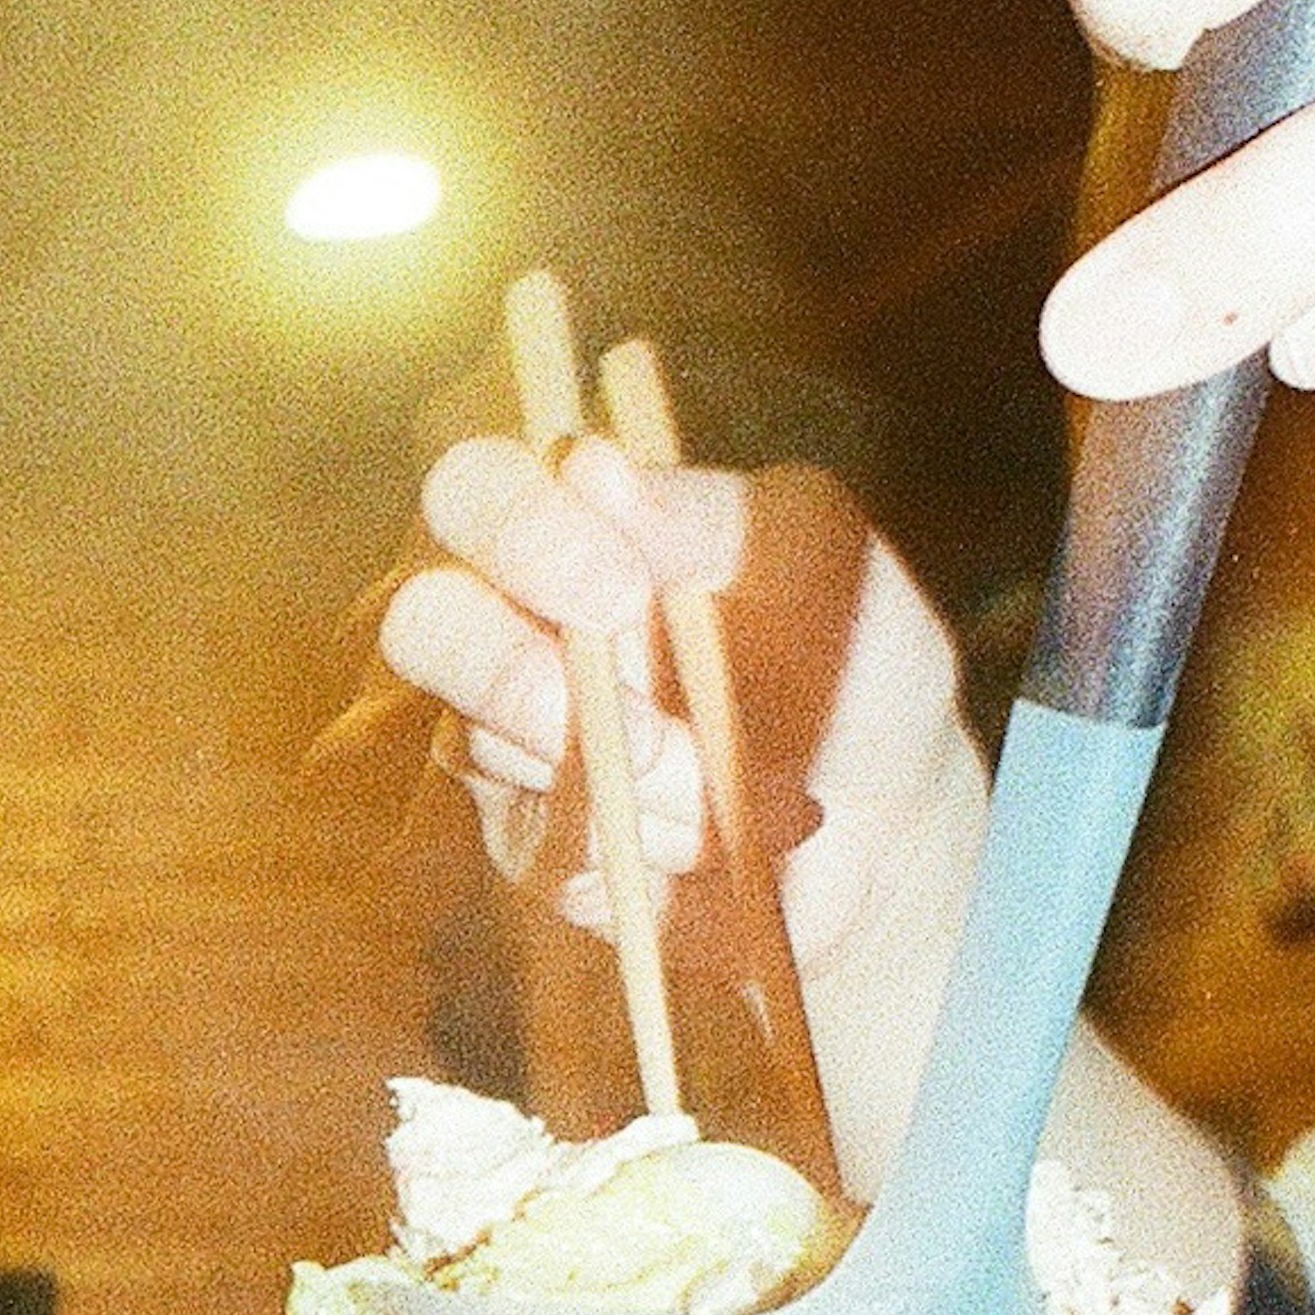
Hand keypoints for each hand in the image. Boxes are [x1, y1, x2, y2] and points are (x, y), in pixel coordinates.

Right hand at [377, 443, 1247, 1292]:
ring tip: (726, 784)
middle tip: (635, 719)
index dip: (515, 531)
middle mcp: (514, 625)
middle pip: (420, 624)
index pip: (473, 491)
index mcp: (572, 527)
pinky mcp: (532, 845)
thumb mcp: (814, 559)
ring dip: (630, 774)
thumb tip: (590, 467)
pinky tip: (711, 839)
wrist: (894, 821)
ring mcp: (508, 740)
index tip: (620, 589)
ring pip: (490, 749)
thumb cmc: (852, 657)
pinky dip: (646, 843)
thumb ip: (704, 510)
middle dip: (512, 673)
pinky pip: (545, 847)